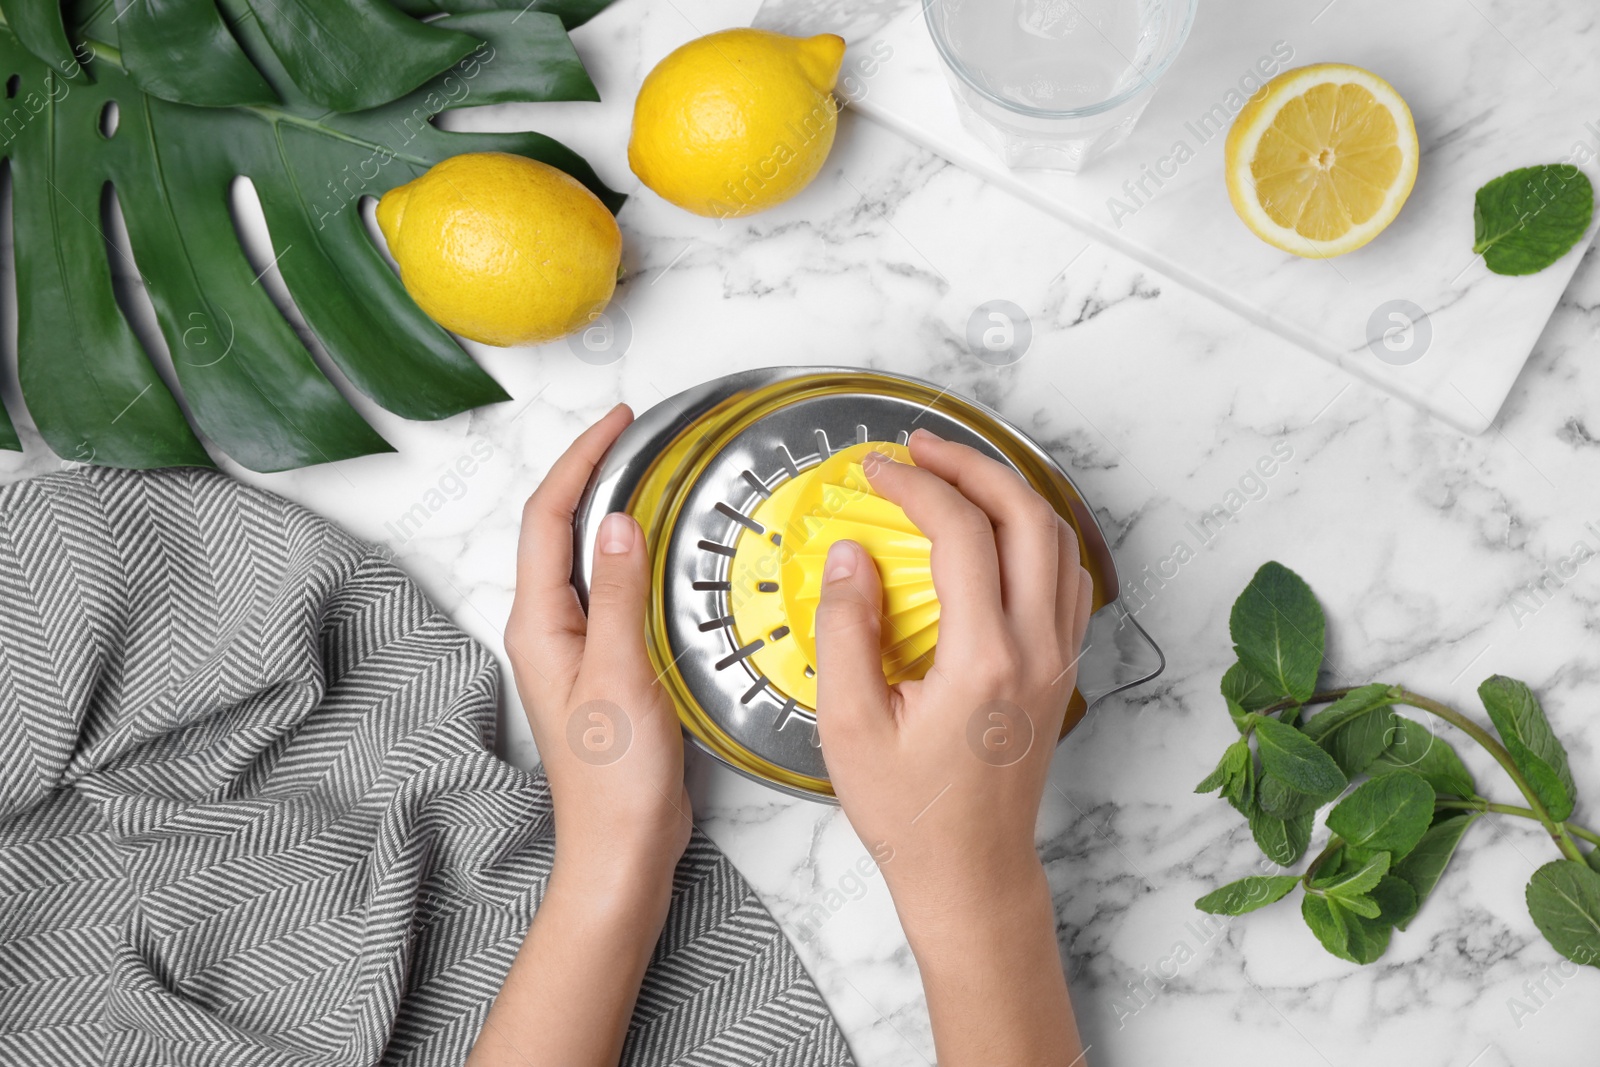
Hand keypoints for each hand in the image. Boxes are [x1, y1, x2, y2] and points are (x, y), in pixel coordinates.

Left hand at [473, 406, 691, 1066]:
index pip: (548, 516)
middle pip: (557, 527)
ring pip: (583, 556)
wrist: (621, 846)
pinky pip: (609, 588)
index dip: (580, 460)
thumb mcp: (620, 672)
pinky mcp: (602, 664)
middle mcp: (547, 628)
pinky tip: (659, 551)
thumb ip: (619, 593)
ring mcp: (573, 646)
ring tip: (647, 473)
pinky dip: (630, 554)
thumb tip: (620, 521)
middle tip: (634, 434)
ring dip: (610, 509)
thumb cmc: (614, 777)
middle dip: (590, 473)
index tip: (616, 422)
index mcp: (539, 623)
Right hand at [813, 427, 1091, 1064]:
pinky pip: (1064, 576)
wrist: (970, 871)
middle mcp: (1035, 649)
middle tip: (921, 447)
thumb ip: (848, 631)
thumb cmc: (912, 812)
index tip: (877, 470)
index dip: (917, 486)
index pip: (961, 535)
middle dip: (973, 466)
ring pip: (1057, 540)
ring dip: (1008, 492)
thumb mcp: (851, 726)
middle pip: (1027, 517)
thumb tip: (852, 555)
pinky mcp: (1061, 668)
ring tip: (955, 475)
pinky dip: (1033, 533)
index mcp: (983, 660)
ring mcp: (1058, 657)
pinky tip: (994, 532)